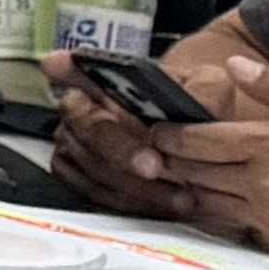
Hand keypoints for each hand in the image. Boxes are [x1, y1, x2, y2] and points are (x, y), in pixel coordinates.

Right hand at [48, 59, 199, 216]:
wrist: (192, 141)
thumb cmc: (191, 108)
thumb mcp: (208, 88)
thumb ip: (205, 91)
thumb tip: (198, 104)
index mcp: (105, 79)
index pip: (73, 68)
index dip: (65, 68)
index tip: (60, 64)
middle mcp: (80, 110)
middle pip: (87, 127)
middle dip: (120, 149)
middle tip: (154, 166)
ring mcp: (74, 145)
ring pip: (92, 167)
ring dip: (135, 185)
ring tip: (180, 195)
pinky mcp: (79, 178)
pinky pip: (95, 194)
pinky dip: (131, 203)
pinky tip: (164, 205)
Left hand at [139, 58, 268, 269]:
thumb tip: (236, 66)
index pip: (198, 140)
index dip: (168, 134)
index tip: (156, 128)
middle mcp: (264, 185)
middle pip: (192, 172)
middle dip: (170, 161)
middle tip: (155, 152)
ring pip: (205, 204)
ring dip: (189, 190)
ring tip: (180, 175)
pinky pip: (232, 228)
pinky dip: (219, 215)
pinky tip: (219, 201)